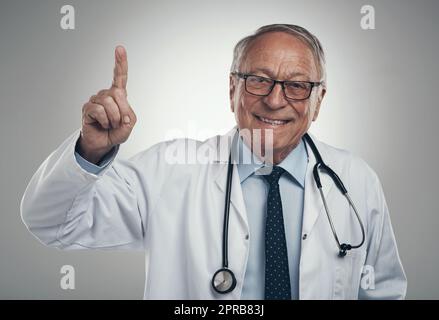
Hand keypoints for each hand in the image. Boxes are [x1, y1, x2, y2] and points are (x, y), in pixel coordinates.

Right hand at [79, 46, 136, 163]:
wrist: (103, 143)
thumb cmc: (116, 131)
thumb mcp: (129, 124)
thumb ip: (129, 115)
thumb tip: (120, 109)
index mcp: (118, 95)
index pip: (119, 76)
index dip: (120, 62)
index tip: (119, 48)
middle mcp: (106, 94)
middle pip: (118, 94)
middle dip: (122, 112)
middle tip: (118, 122)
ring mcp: (95, 100)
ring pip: (109, 103)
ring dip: (114, 118)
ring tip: (110, 125)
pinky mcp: (87, 108)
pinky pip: (100, 111)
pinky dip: (105, 121)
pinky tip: (102, 124)